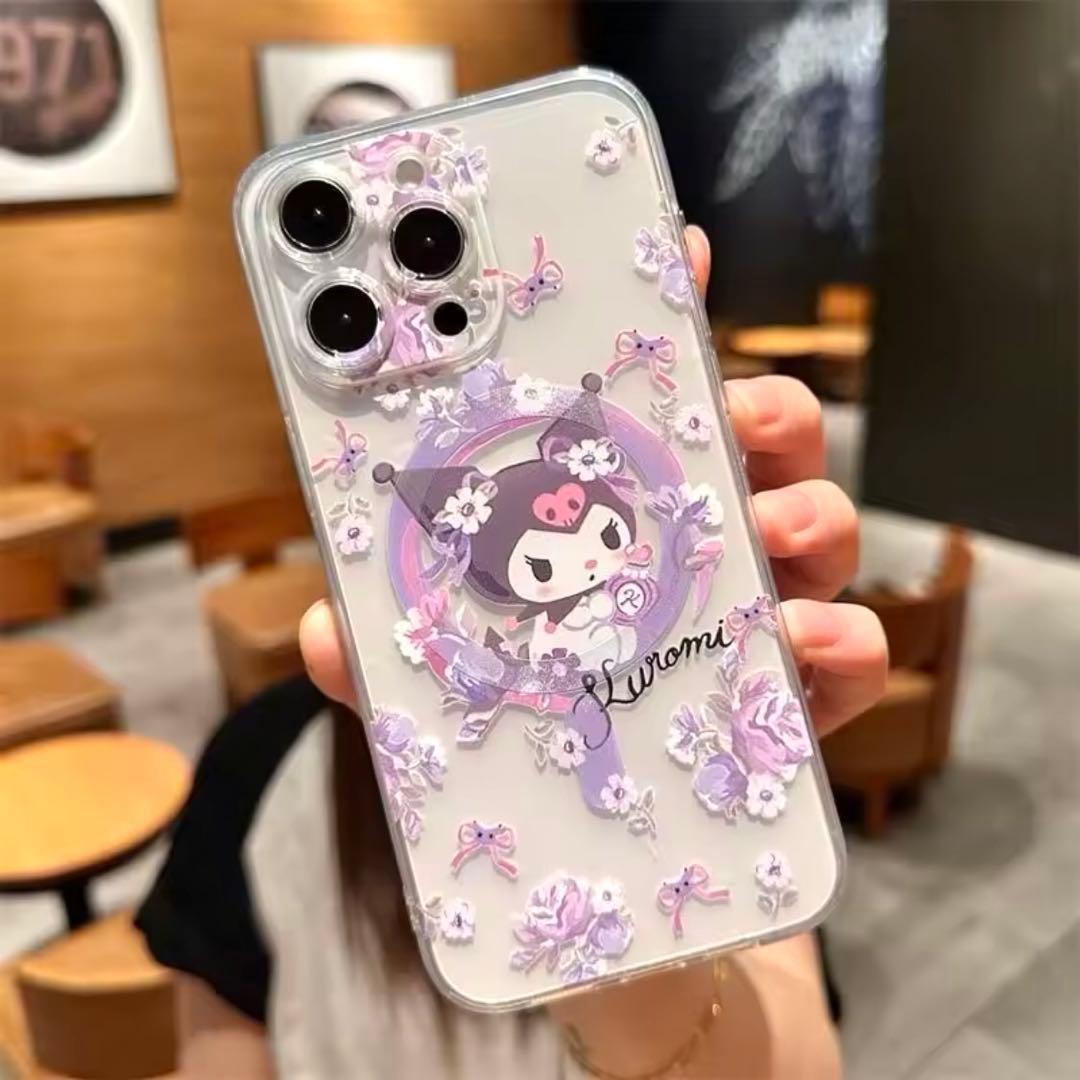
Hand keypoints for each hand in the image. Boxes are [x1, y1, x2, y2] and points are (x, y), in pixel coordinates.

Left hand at [300, 225, 886, 739]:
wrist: (590, 881)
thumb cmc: (518, 752)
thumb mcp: (440, 695)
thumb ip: (388, 656)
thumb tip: (326, 631)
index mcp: (607, 522)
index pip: (638, 407)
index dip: (661, 322)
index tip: (673, 251)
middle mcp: (689, 554)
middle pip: (750, 443)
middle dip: (756, 404)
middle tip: (729, 406)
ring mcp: (752, 621)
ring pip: (816, 526)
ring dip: (807, 510)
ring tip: (767, 529)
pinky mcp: (797, 706)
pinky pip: (850, 653)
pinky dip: (842, 638)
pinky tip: (802, 642)